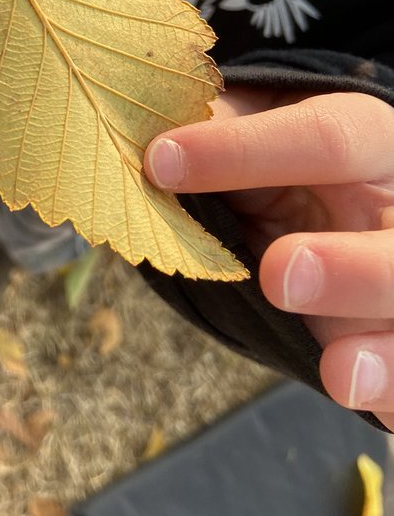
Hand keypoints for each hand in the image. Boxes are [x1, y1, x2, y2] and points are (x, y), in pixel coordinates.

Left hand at [144, 89, 393, 430]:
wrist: (331, 215)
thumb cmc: (284, 164)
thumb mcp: (259, 129)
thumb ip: (220, 125)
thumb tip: (146, 121)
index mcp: (372, 142)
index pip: (329, 138)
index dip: (245, 151)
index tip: (161, 162)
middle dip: (348, 267)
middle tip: (279, 274)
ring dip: (382, 351)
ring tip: (337, 372)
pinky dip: (388, 392)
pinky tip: (356, 394)